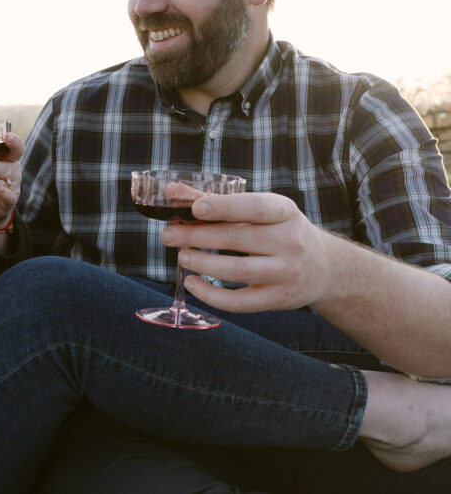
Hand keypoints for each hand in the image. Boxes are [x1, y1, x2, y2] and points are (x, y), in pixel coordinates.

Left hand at [0, 132, 23, 227]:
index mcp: (7, 159)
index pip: (16, 148)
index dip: (14, 141)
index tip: (6, 136)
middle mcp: (12, 171)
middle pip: (3, 166)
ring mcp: (12, 186)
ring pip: (0, 181)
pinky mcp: (9, 200)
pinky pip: (9, 196)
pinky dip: (4, 193)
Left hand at [160, 192, 335, 312]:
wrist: (326, 268)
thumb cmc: (281, 232)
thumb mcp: (261, 210)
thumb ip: (216, 201)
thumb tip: (172, 191)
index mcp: (285, 212)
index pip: (255, 207)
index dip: (224, 207)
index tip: (196, 208)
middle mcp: (290, 242)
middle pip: (237, 239)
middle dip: (196, 236)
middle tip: (168, 235)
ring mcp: (286, 273)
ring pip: (237, 271)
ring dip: (202, 263)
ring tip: (181, 256)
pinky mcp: (278, 299)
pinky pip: (239, 302)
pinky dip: (210, 295)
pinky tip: (192, 283)